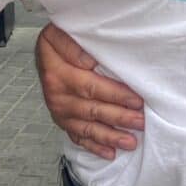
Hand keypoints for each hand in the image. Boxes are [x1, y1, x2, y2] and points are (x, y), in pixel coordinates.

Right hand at [36, 23, 144, 160]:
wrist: (44, 52)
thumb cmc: (59, 39)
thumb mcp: (58, 32)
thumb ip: (71, 44)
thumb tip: (89, 62)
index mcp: (58, 72)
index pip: (90, 86)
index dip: (115, 94)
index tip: (136, 99)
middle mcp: (57, 94)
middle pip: (92, 109)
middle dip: (119, 116)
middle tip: (141, 121)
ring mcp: (59, 110)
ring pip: (87, 127)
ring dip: (110, 136)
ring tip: (131, 142)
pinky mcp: (62, 120)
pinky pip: (78, 137)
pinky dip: (94, 146)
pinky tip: (110, 153)